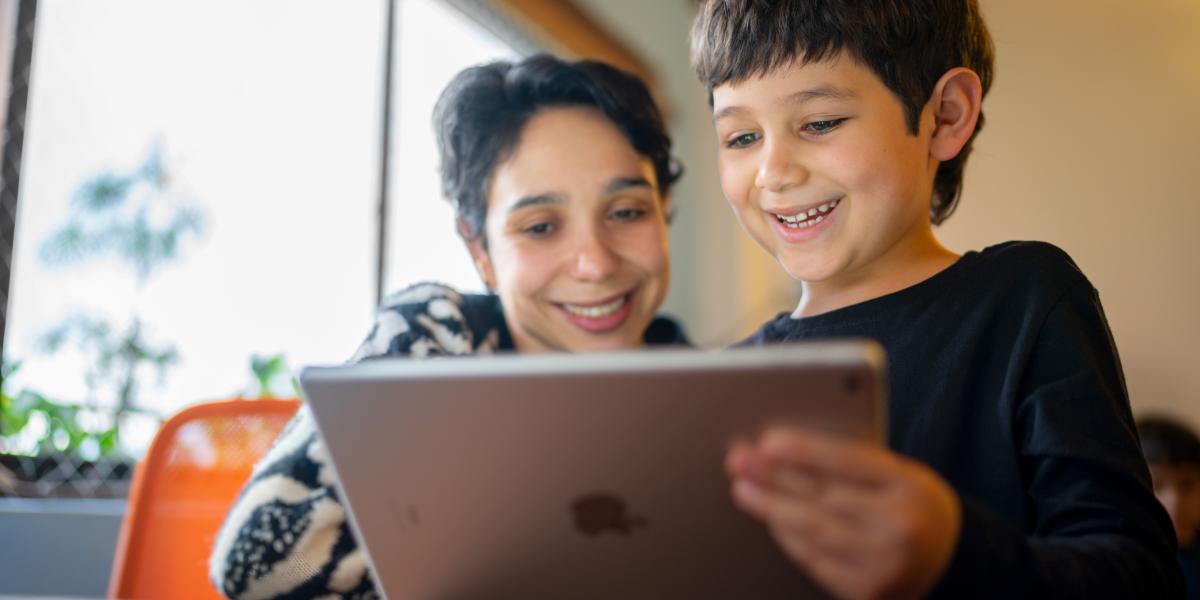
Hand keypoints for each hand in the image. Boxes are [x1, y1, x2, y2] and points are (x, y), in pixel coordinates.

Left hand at [727, 427, 960, 599]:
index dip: (804, 451)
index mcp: (908, 485)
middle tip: (739, 461)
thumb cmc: (911, 503)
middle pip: (822, 497)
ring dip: (771, 509)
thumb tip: (787, 450)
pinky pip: (814, 561)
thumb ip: (853, 462)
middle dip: (773, 478)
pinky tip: (772, 520)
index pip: (848, 462)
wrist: (950, 558)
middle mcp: (898, 526)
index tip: (767, 441)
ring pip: (812, 531)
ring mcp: (882, 565)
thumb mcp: (899, 472)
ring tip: (744, 489)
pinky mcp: (866, 592)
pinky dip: (788, 538)